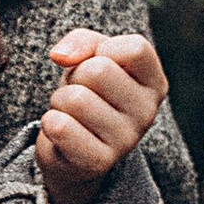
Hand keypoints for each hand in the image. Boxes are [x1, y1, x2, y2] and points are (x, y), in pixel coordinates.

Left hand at [38, 27, 165, 203]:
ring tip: (71, 113)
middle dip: (76, 76)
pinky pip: (60, 127)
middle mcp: (148, 113)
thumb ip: (82, 41)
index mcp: (154, 83)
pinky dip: (50, 123)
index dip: (104, 49)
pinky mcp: (100, 162)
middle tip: (80, 93)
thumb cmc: (87, 92)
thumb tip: (61, 56)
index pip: (135, 49)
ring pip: (75, 99)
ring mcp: (127, 140)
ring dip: (60, 101)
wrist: (72, 147)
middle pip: (98, 71)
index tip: (98, 63)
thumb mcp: (90, 56)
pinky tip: (62, 132)